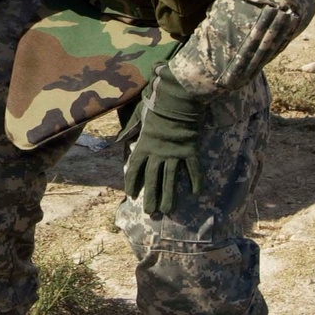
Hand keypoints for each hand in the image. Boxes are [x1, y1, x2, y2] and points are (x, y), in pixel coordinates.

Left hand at [123, 64, 203, 216]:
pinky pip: (193, 168)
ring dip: (169, 196)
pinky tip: (196, 193)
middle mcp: (157, 153)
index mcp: (144, 146)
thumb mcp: (139, 119)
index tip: (131, 195)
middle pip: (152, 179)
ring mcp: (174, 153)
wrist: (177, 101)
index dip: (132, 182)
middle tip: (150, 213)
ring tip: (167, 210)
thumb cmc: (157, 108)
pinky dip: (196, 180)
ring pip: (170, 179)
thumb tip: (118, 136)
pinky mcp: (190, 150)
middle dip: (150, 196)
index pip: (135, 168)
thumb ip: (131, 129)